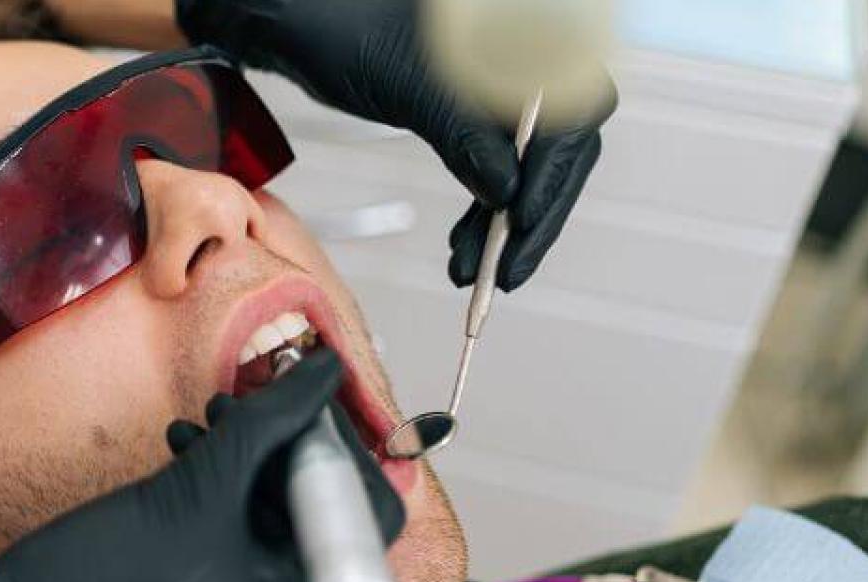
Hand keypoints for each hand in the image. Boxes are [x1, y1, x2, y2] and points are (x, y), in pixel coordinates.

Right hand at [0, 348, 348, 581]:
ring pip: (279, 542)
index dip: (332, 445)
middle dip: (280, 456)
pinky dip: (224, 517)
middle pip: (321, 527)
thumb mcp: (197, 485)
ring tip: (202, 433)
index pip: (364, 515)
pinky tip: (185, 470)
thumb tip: (322, 376)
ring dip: (246, 477)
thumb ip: (271, 422)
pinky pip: (247, 569)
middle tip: (247, 406)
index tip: (298, 399)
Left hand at [175, 0, 616, 290]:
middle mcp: (521, 60)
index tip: (523, 226)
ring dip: (504, 222)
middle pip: (558, 147)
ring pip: (526, 163)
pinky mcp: (474, 108)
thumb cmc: (343, 31)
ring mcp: (500, 86)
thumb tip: (508, 191)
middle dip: (530, 214)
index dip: (551, 178)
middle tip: (506, 271)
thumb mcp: (409, 87)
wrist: (299, 21)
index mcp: (521, 40)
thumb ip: (465, 135)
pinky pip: (497, 161)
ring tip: (474, 269)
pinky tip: (467, 243)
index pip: (568, 117)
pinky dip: (485, 206)